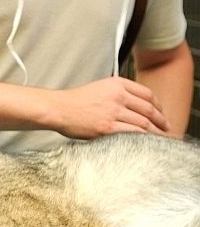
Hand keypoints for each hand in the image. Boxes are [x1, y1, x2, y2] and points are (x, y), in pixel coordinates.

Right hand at [50, 77, 169, 138]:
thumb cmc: (74, 101)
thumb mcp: (99, 88)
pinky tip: (146, 142)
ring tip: (160, 138)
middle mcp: (118, 96)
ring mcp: (113, 112)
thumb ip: (116, 93)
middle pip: (149, 109)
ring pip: (143, 122)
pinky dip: (143, 138)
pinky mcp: (107, 127)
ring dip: (155, 131)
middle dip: (161, 120)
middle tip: (167, 127)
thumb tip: (131, 106)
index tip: (161, 113)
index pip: (147, 94)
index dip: (158, 105)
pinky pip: (132, 133)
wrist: (58, 109)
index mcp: (117, 84)